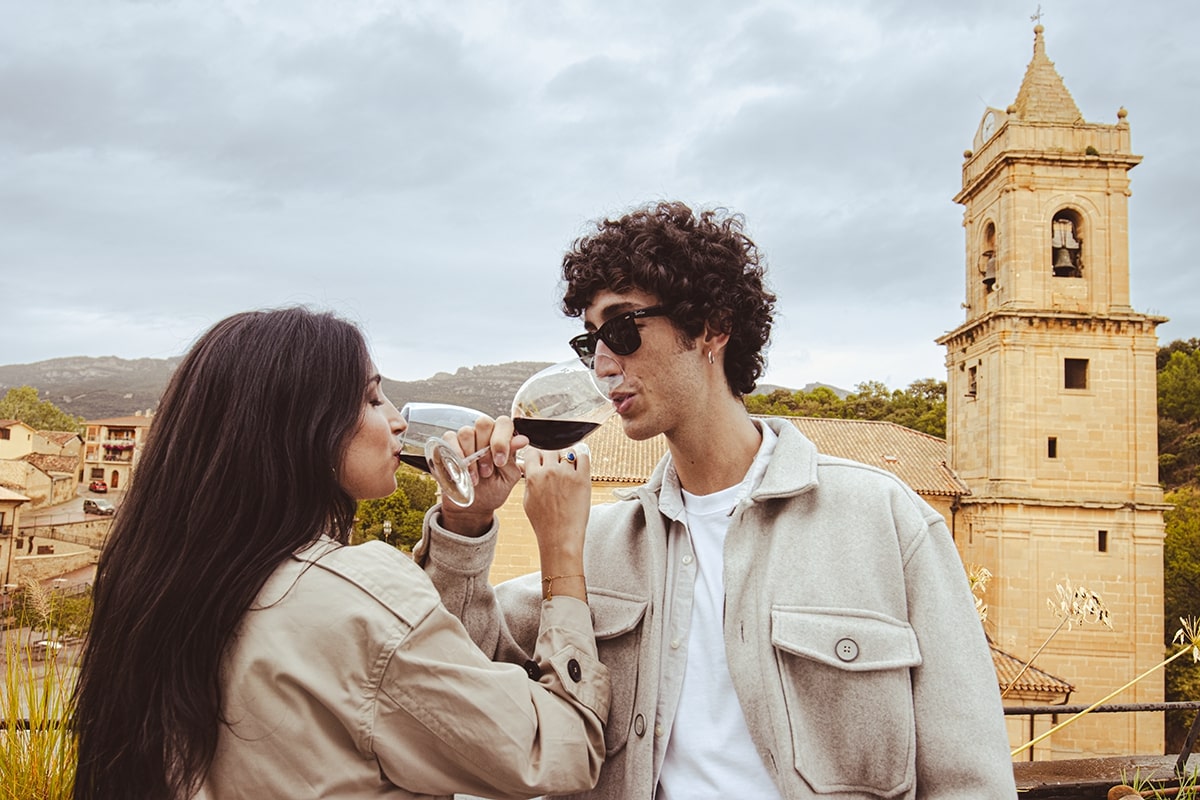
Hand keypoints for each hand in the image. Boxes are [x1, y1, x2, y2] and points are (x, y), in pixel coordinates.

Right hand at [439, 415, 527, 536]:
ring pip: (466, 432)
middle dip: (485, 449)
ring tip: (475, 477)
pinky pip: (449, 439)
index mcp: (501, 439)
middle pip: (483, 423)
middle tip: (486, 471)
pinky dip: (455, 456)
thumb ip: (513, 459)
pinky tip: (460, 471)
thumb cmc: (493, 491)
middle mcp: (483, 435)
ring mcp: (465, 439)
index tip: (500, 462)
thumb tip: (522, 440)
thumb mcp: (507, 478)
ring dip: (471, 458)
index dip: (501, 440)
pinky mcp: (447, 445)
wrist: (473, 507)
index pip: (504, 423)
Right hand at [522, 445, 591, 571]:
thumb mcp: (527, 500)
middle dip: (552, 455)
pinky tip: (579, 465)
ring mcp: (567, 474)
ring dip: (567, 456)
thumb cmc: (544, 523)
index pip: (533, 451)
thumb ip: (528, 481)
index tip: (541, 458)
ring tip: (568, 467)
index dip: (537, 454)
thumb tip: (529, 467)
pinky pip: (584, 457)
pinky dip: (582, 457)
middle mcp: (550, 472)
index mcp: (533, 477)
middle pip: (550, 449)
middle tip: (556, 464)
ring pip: (567, 451)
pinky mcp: (582, 479)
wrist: (560, 537)